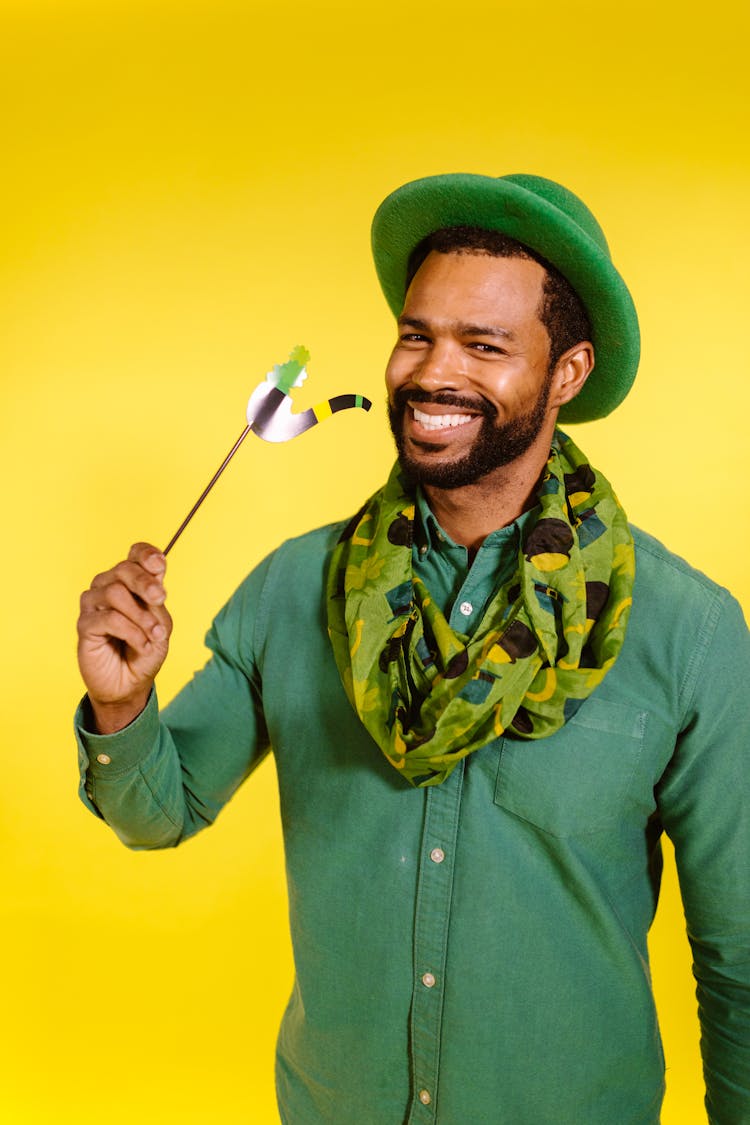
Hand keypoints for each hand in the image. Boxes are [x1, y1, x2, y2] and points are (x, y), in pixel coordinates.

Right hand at [77, 543, 171, 732]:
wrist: (131, 683)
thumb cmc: (146, 650)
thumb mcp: (161, 624)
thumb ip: (156, 599)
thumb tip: (156, 572)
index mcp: (131, 582)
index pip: (134, 554)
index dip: (145, 553)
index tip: (159, 564)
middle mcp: (109, 586)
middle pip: (124, 569)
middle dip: (145, 583)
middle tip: (160, 599)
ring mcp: (94, 604)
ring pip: (115, 593)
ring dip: (141, 616)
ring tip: (154, 636)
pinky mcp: (85, 624)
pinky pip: (109, 619)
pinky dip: (131, 633)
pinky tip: (141, 646)